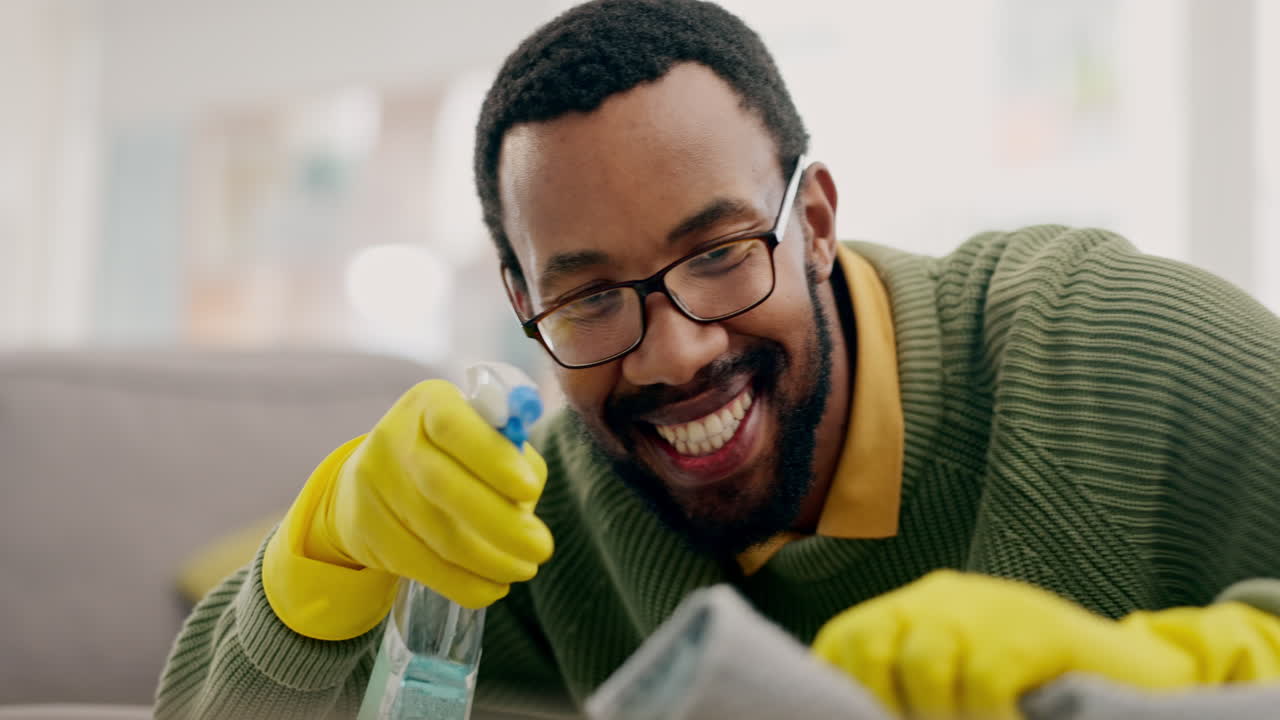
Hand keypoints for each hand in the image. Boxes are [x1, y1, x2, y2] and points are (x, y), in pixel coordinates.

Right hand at [264, 380, 553, 639]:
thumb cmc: (450, 455)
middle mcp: (393, 438)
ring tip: (524, 569)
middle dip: (501, 523)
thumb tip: (527, 497)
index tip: (531, 491)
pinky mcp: (367, 532)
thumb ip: (510, 454)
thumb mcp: (479, 436)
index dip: (494, 459)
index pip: (455, 426)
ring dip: (490, 560)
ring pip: (436, 533)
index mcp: (428, 403)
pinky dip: (464, 583)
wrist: (373, 483)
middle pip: (443, 485)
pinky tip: (493, 586)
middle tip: (541, 548)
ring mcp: (374, 486)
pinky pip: (422, 566)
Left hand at [811, 570, 1195, 718]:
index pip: (845, 642)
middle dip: (882, 701)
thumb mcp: (961, 685)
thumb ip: (912, 691)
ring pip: (922, 664)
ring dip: (940, 715)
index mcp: (916, 611)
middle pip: (869, 644)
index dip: (841, 689)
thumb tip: (859, 716)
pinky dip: (987, 717)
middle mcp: (941, 599)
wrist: (1136, 675)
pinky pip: (982, 681)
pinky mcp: (1032, 630)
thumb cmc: (1036, 692)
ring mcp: (987, 608)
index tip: (858, 719)